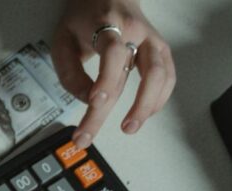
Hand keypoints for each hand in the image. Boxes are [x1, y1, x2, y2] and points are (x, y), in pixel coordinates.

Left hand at [51, 0, 175, 148]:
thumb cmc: (85, 19)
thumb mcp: (63, 40)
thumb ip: (70, 72)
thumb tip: (87, 100)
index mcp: (109, 24)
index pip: (113, 53)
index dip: (106, 80)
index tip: (95, 102)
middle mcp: (138, 32)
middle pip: (144, 71)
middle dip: (129, 106)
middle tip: (111, 130)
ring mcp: (153, 41)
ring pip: (163, 75)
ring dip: (148, 105)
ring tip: (129, 127)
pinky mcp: (161, 51)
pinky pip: (168, 77)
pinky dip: (159, 99)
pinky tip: (144, 114)